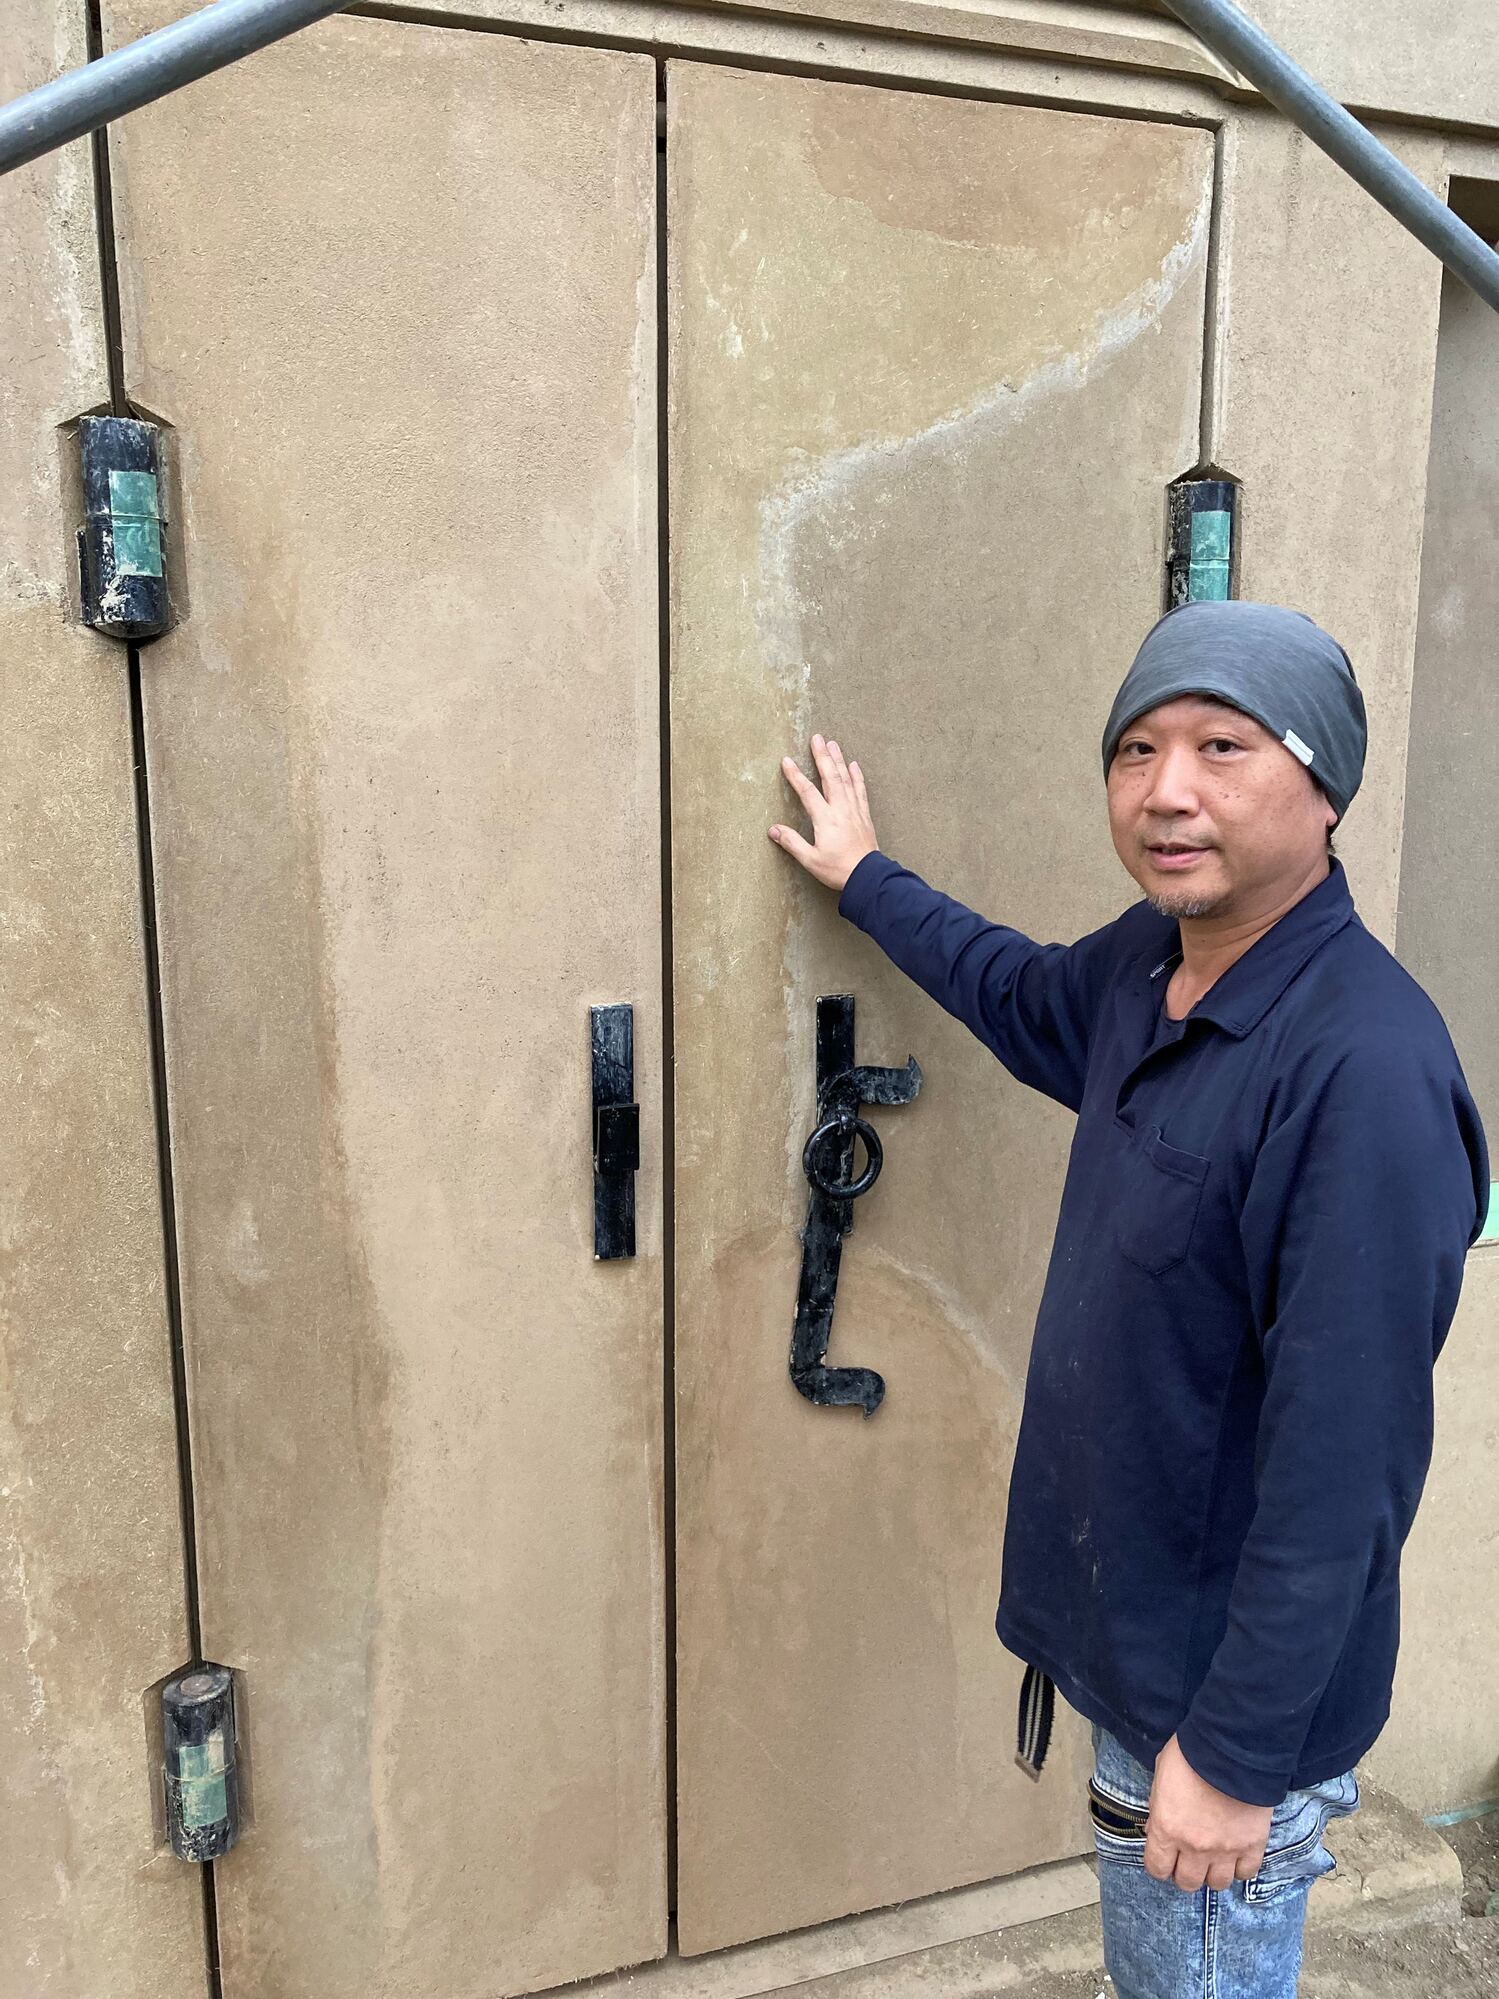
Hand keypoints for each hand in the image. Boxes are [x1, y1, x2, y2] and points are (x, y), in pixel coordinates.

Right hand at [768, 734, 878, 891]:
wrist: (868, 876)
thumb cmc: (838, 869)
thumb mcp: (810, 860)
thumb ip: (792, 842)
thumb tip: (773, 830)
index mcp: (825, 819)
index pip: (807, 792)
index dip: (795, 775)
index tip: (786, 761)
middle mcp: (840, 809)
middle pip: (830, 776)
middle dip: (822, 756)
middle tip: (817, 738)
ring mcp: (854, 810)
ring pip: (845, 779)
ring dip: (839, 760)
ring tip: (833, 744)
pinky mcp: (864, 815)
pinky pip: (860, 790)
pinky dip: (857, 777)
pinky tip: (854, 765)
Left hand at [1144, 1736, 1272, 1892]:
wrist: (1230, 1746)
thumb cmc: (1190, 1755)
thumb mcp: (1160, 1777)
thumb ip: (1157, 1809)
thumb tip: (1154, 1830)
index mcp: (1166, 1829)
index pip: (1157, 1868)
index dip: (1159, 1865)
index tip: (1164, 1859)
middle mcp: (1194, 1846)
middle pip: (1187, 1882)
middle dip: (1185, 1872)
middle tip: (1189, 1859)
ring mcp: (1225, 1849)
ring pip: (1217, 1884)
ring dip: (1213, 1873)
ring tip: (1213, 1858)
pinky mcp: (1252, 1845)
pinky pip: (1246, 1873)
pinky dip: (1240, 1867)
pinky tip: (1236, 1854)